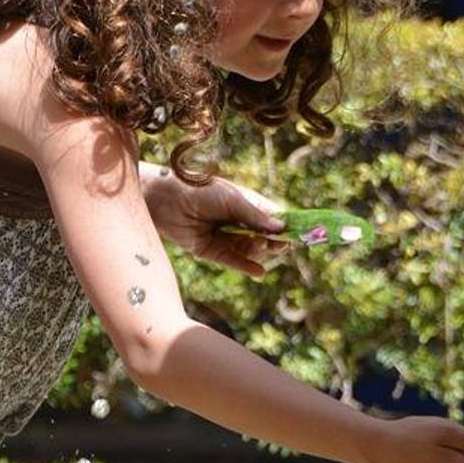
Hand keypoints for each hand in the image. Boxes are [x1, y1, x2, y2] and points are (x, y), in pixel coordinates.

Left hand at [140, 165, 289, 275]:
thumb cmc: (199, 190)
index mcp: (244, 203)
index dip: (283, 226)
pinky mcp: (210, 250)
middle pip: (262, 236)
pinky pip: (232, 261)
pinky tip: (259, 272)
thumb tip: (281, 228)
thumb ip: (254, 215)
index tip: (298, 233)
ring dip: (259, 250)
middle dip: (272, 241)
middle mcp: (236, 221)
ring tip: (262, 246)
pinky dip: (246, 266)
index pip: (270, 217)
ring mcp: (224, 236)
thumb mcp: (231, 200)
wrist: (165, 199)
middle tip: (280, 244)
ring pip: (249, 249)